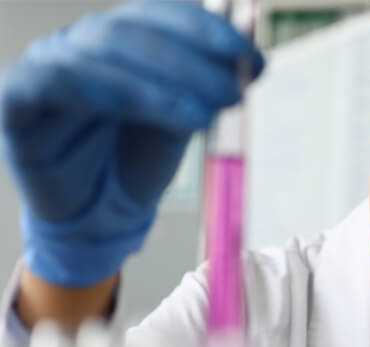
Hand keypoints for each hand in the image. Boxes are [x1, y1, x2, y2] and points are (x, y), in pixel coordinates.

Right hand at [0, 0, 263, 286]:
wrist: (98, 213)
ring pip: (96, 59)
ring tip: (201, 117)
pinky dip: (84, 88)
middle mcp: (82, 46)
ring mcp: (46, 69)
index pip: (158, 14)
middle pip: (130, 33)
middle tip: (231, 94)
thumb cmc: (139, 159)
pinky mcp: (15, 104)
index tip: (248, 55)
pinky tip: (121, 106)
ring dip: (154, 86)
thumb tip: (255, 62)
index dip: (203, 29)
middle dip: (188, 63)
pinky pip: (41, 84)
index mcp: (123, 40)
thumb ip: (209, 89)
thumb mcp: (184, 120)